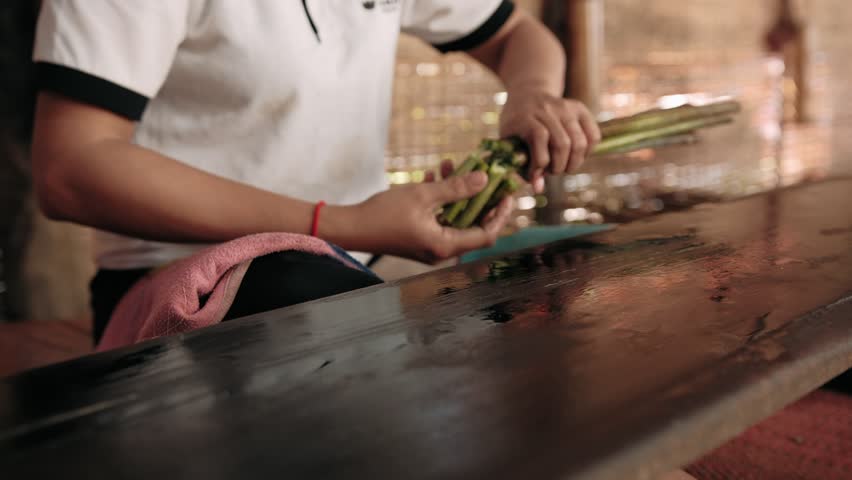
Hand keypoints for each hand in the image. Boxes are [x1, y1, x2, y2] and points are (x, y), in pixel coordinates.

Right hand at [345, 171, 512, 262]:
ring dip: (456, 193)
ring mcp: (430, 246)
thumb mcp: (423, 195)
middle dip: (479, 198)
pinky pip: (438, 219)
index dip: (500, 214)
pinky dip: (440, 200)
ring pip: (454, 218)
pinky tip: (433, 176)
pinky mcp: (419, 238)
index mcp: (445, 245)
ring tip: (453, 165)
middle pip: (473, 226)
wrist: (351, 227)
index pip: (486, 234)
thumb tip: (484, 179)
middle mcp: (441, 250)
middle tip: (486, 176)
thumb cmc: (384, 214)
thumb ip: (456, 188)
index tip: (506, 194)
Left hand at [499, 89, 600, 192]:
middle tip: (553, 172)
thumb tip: (538, 189)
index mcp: (526, 116)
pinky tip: (576, 156)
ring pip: (579, 142)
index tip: (535, 176)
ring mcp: (566, 107)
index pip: (539, 137)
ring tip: (564, 167)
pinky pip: (594, 135)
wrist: (528, 94)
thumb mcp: (509, 143)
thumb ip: (520, 166)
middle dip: (558, 166)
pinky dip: (588, 151)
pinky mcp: (580, 108)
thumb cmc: (516, 126)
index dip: (539, 163)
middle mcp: (547, 109)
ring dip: (574, 162)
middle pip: (562, 143)